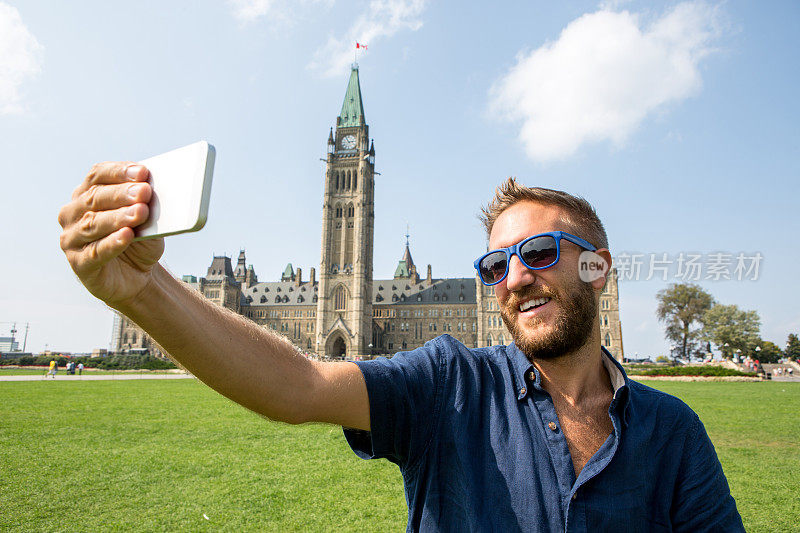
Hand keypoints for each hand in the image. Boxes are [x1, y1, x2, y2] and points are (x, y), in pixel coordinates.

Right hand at [58, 162, 164, 308]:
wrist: (139, 276)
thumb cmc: (140, 241)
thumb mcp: (147, 219)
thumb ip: (146, 204)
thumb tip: (154, 189)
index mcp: (86, 194)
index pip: (98, 175)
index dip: (119, 172)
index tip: (142, 172)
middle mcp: (73, 213)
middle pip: (95, 198)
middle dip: (121, 194)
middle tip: (144, 191)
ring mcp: (71, 239)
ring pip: (93, 224)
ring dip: (118, 217)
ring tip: (140, 212)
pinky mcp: (79, 264)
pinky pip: (96, 252)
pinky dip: (113, 242)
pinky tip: (127, 235)